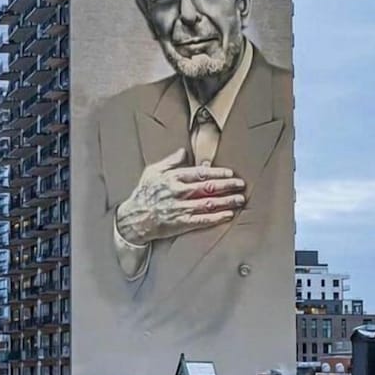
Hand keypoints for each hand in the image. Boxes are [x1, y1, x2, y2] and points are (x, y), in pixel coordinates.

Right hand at [115, 148, 245, 245]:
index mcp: (173, 178)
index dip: (217, 172)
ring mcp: (180, 208)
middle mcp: (179, 192)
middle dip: (227, 185)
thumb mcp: (152, 172)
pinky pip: (202, 220)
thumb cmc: (143, 194)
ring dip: (227, 201)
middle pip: (208, 187)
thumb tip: (184, 151)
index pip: (200, 173)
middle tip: (241, 185)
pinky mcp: (181, 223)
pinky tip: (228, 215)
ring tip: (240, 199)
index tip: (230, 173)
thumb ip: (170, 161)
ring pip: (209, 203)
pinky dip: (217, 217)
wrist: (134, 218)